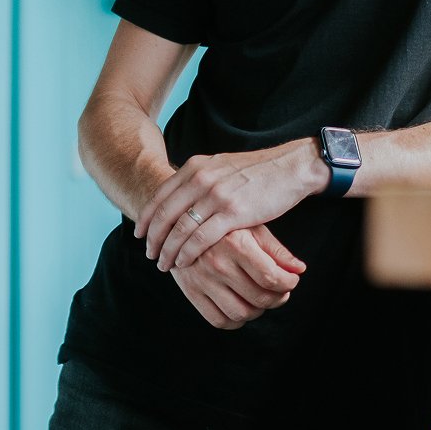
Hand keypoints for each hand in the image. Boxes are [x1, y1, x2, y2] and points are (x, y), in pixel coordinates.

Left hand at [135, 139, 325, 270]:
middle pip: (165, 215)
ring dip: (168, 250)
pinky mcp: (234, 213)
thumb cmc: (257, 170)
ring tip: (164, 264)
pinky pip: (201, 238)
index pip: (160, 195)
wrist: (290, 167)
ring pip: (180, 229)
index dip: (146, 218)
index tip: (140, 235)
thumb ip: (199, 177)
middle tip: (150, 255)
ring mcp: (217, 195)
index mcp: (197, 166)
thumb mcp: (221, 165)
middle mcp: (202, 179)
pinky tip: (184, 263)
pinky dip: (188, 253)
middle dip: (153, 239)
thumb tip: (178, 194)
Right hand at [170, 224, 304, 329]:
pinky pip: (217, 319)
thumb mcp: (252, 227)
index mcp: (236, 244)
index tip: (292, 280)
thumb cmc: (225, 223)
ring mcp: (202, 280)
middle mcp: (218, 264)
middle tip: (282, 291)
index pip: (270, 277)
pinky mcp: (191, 292)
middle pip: (258, 298)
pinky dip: (236, 321)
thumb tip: (300, 269)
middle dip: (278, 298)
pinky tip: (243, 307)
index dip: (288, 283)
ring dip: (259, 311)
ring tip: (264, 299)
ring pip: (240, 313)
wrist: (181, 222)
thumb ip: (276, 250)